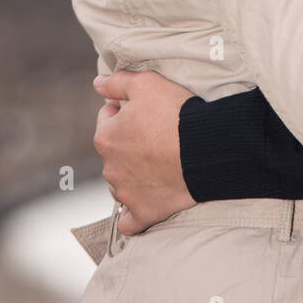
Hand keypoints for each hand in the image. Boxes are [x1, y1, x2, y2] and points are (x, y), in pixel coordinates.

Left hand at [92, 70, 196, 234]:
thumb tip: (97, 83)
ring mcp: (126, 194)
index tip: (148, 109)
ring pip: (121, 183)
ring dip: (133, 174)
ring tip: (160, 163)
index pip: (107, 117)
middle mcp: (110, 168)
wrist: (205, 149)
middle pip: (115, 151)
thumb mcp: (146, 83)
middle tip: (157, 134)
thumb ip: (117, 82)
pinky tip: (144, 203)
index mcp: (106, 137)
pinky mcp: (144, 213)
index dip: (126, 109)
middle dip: (129, 142)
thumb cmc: (176, 113)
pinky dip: (134, 213)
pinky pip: (130, 220)